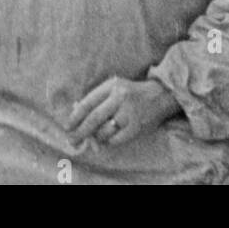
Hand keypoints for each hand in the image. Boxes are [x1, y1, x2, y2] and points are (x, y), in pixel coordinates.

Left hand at [64, 76, 178, 148]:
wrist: (160, 95)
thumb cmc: (131, 93)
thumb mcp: (114, 88)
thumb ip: (97, 99)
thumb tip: (76, 117)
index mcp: (112, 86)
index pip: (88, 103)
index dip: (75, 117)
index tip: (67, 127)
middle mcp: (120, 98)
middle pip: (94, 119)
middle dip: (80, 132)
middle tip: (73, 140)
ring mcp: (129, 113)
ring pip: (104, 131)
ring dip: (96, 137)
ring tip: (95, 137)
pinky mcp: (136, 127)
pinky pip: (115, 140)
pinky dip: (108, 141)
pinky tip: (108, 138)